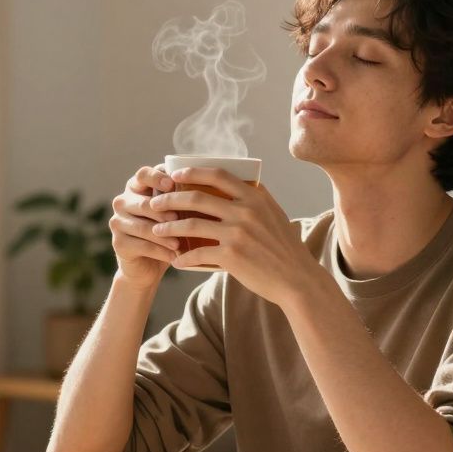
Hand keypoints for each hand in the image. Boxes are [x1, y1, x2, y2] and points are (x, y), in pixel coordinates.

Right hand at [109, 165, 180, 288]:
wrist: (148, 265)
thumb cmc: (166, 231)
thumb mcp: (174, 212)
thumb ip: (180, 197)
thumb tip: (206, 185)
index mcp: (135, 187)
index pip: (142, 175)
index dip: (157, 177)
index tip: (173, 184)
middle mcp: (122, 202)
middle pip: (144, 203)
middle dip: (166, 213)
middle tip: (184, 221)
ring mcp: (117, 222)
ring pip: (144, 227)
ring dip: (165, 236)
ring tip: (181, 243)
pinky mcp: (118, 243)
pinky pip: (142, 246)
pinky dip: (160, 251)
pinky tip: (174, 256)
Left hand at [150, 167, 319, 305]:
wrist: (297, 279)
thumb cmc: (284, 249)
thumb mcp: (274, 215)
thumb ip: (255, 200)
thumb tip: (234, 186)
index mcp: (255, 197)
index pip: (218, 174)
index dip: (193, 172)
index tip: (175, 175)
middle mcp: (246, 211)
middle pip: (197, 197)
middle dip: (170, 199)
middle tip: (155, 204)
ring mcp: (238, 233)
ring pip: (192, 224)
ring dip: (169, 227)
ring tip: (156, 230)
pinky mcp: (232, 256)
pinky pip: (197, 254)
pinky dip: (183, 258)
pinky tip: (175, 261)